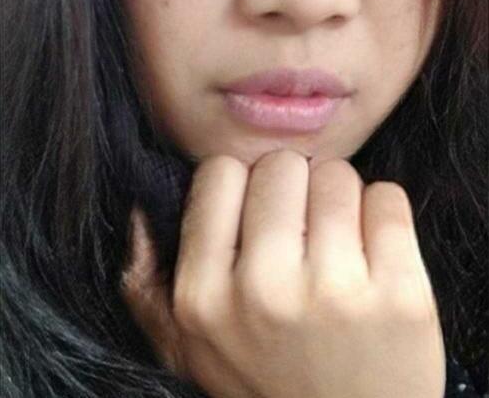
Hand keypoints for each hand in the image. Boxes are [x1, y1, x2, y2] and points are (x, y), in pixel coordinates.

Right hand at [122, 151, 445, 397]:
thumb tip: (140, 210)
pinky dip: (383, 215)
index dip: (243, 187)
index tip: (258, 214)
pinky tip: (376, 254)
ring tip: (340, 245)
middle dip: (293, 188)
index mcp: (203, 295)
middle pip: (281, 166)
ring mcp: (337, 292)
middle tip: (303, 230)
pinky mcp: (402, 295)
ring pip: (337, 175)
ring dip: (340, 201)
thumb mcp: (189, 349)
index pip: (220, 171)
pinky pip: (389, 198)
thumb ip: (148, 284)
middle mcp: (265, 290)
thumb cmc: (268, 384)